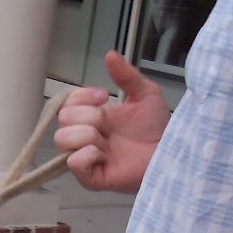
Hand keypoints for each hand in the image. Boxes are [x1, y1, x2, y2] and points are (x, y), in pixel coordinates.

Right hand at [54, 51, 170, 194]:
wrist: (169, 152)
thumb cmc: (157, 129)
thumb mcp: (145, 94)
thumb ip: (127, 76)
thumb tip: (110, 54)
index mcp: (93, 117)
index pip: (68, 103)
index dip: (82, 97)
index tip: (104, 98)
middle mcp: (85, 137)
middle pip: (63, 119)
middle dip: (87, 115)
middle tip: (108, 123)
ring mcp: (86, 158)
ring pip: (63, 139)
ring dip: (87, 135)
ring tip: (107, 142)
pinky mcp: (90, 178)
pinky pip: (74, 162)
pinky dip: (88, 154)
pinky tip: (105, 155)